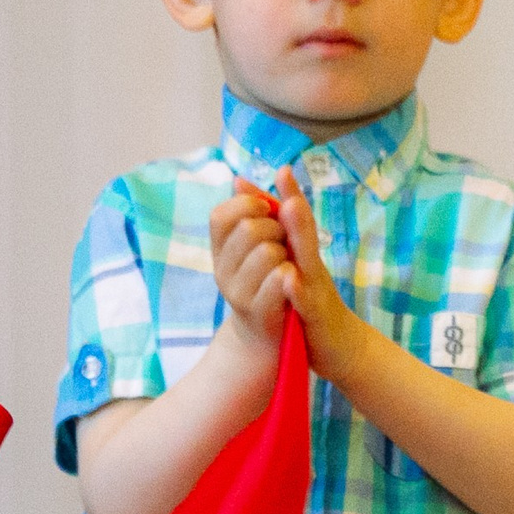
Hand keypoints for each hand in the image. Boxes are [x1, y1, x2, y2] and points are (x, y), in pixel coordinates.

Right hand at [210, 179, 292, 354]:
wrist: (274, 336)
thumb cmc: (272, 280)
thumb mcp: (267, 241)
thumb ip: (259, 209)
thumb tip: (239, 177)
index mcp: (221, 250)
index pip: (221, 215)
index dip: (248, 206)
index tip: (268, 213)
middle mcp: (222, 271)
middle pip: (250, 229)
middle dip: (278, 231)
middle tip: (284, 246)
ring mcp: (237, 294)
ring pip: (268, 253)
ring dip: (288, 255)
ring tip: (287, 269)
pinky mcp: (259, 313)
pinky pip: (278, 280)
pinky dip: (291, 275)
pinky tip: (293, 280)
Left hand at [272, 167, 378, 382]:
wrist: (341, 349)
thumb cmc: (311, 305)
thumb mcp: (297, 270)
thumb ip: (283, 239)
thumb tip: (256, 203)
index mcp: (303, 255)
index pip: (295, 219)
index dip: (289, 192)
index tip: (281, 166)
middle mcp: (313, 266)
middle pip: (304, 230)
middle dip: (294, 203)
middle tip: (285, 175)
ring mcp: (317, 290)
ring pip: (307, 258)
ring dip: (299, 234)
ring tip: (290, 210)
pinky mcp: (316, 316)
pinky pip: (305, 300)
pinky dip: (297, 289)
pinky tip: (289, 279)